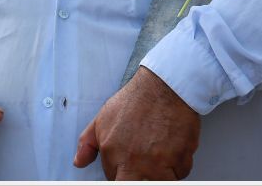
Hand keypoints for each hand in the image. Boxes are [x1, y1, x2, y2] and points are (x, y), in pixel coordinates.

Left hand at [73, 66, 199, 179]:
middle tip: (143, 166)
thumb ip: (87, 143)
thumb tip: (79, 161)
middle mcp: (137, 163)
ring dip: (161, 174)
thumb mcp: (103, 118)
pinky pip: (181, 172)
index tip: (126, 167)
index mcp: (115, 156)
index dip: (121, 174)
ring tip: (159, 155)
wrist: (166, 85)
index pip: (115, 183)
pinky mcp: (182, 157)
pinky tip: (172, 148)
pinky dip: (178, 164)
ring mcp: (161, 162)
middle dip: (140, 178)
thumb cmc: (138, 99)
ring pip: (162, 181)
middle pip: (138, 185)